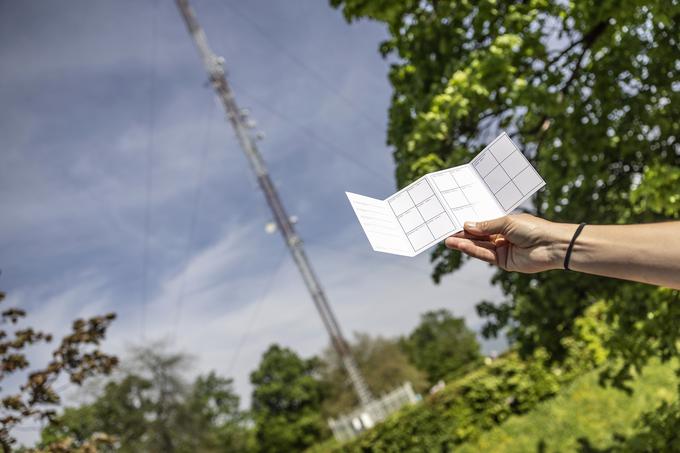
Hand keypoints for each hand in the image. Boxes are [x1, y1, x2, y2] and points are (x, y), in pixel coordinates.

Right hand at [445, 214, 569, 272]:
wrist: (551, 245)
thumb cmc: (533, 228)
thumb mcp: (506, 222)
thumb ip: (486, 227)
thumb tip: (467, 226)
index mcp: (504, 224)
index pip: (482, 225)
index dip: (469, 225)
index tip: (453, 224)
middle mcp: (501, 237)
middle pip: (478, 237)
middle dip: (463, 235)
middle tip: (446, 233)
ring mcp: (502, 250)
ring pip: (479, 247)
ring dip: (464, 244)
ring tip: (449, 241)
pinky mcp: (503, 262)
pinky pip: (485, 255)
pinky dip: (473, 250)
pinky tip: (462, 245)